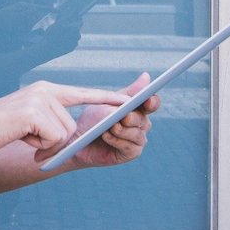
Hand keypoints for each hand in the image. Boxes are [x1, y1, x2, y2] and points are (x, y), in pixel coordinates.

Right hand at [0, 81, 128, 156]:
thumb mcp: (28, 121)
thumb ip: (49, 121)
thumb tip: (66, 136)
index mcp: (45, 89)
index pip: (83, 93)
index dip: (107, 98)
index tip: (129, 100)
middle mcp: (45, 89)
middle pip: (71, 125)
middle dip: (54, 141)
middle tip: (30, 140)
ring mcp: (40, 99)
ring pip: (64, 133)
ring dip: (44, 144)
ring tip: (22, 135)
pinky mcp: (34, 112)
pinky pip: (53, 138)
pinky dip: (38, 145)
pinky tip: (20, 136)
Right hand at [37, 15, 81, 59]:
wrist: (47, 49)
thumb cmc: (52, 34)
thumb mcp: (59, 22)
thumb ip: (69, 14)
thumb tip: (75, 8)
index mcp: (76, 28)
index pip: (79, 20)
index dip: (75, 17)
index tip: (69, 16)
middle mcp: (78, 36)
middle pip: (76, 27)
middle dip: (70, 25)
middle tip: (62, 24)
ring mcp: (75, 43)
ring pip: (73, 34)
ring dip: (69, 32)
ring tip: (60, 32)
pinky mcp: (71, 48)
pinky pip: (71, 41)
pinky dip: (67, 39)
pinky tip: (60, 39)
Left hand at [45, 72, 159, 168]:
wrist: (77, 141)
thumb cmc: (93, 119)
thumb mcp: (108, 101)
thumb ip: (129, 93)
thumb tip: (146, 76)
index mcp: (138, 109)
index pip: (152, 103)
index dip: (152, 102)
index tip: (147, 100)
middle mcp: (141, 124)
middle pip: (144, 120)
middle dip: (132, 118)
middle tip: (123, 117)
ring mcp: (137, 140)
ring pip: (137, 134)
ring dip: (122, 130)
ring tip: (108, 127)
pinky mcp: (131, 153)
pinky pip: (130, 147)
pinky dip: (117, 140)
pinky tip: (106, 136)